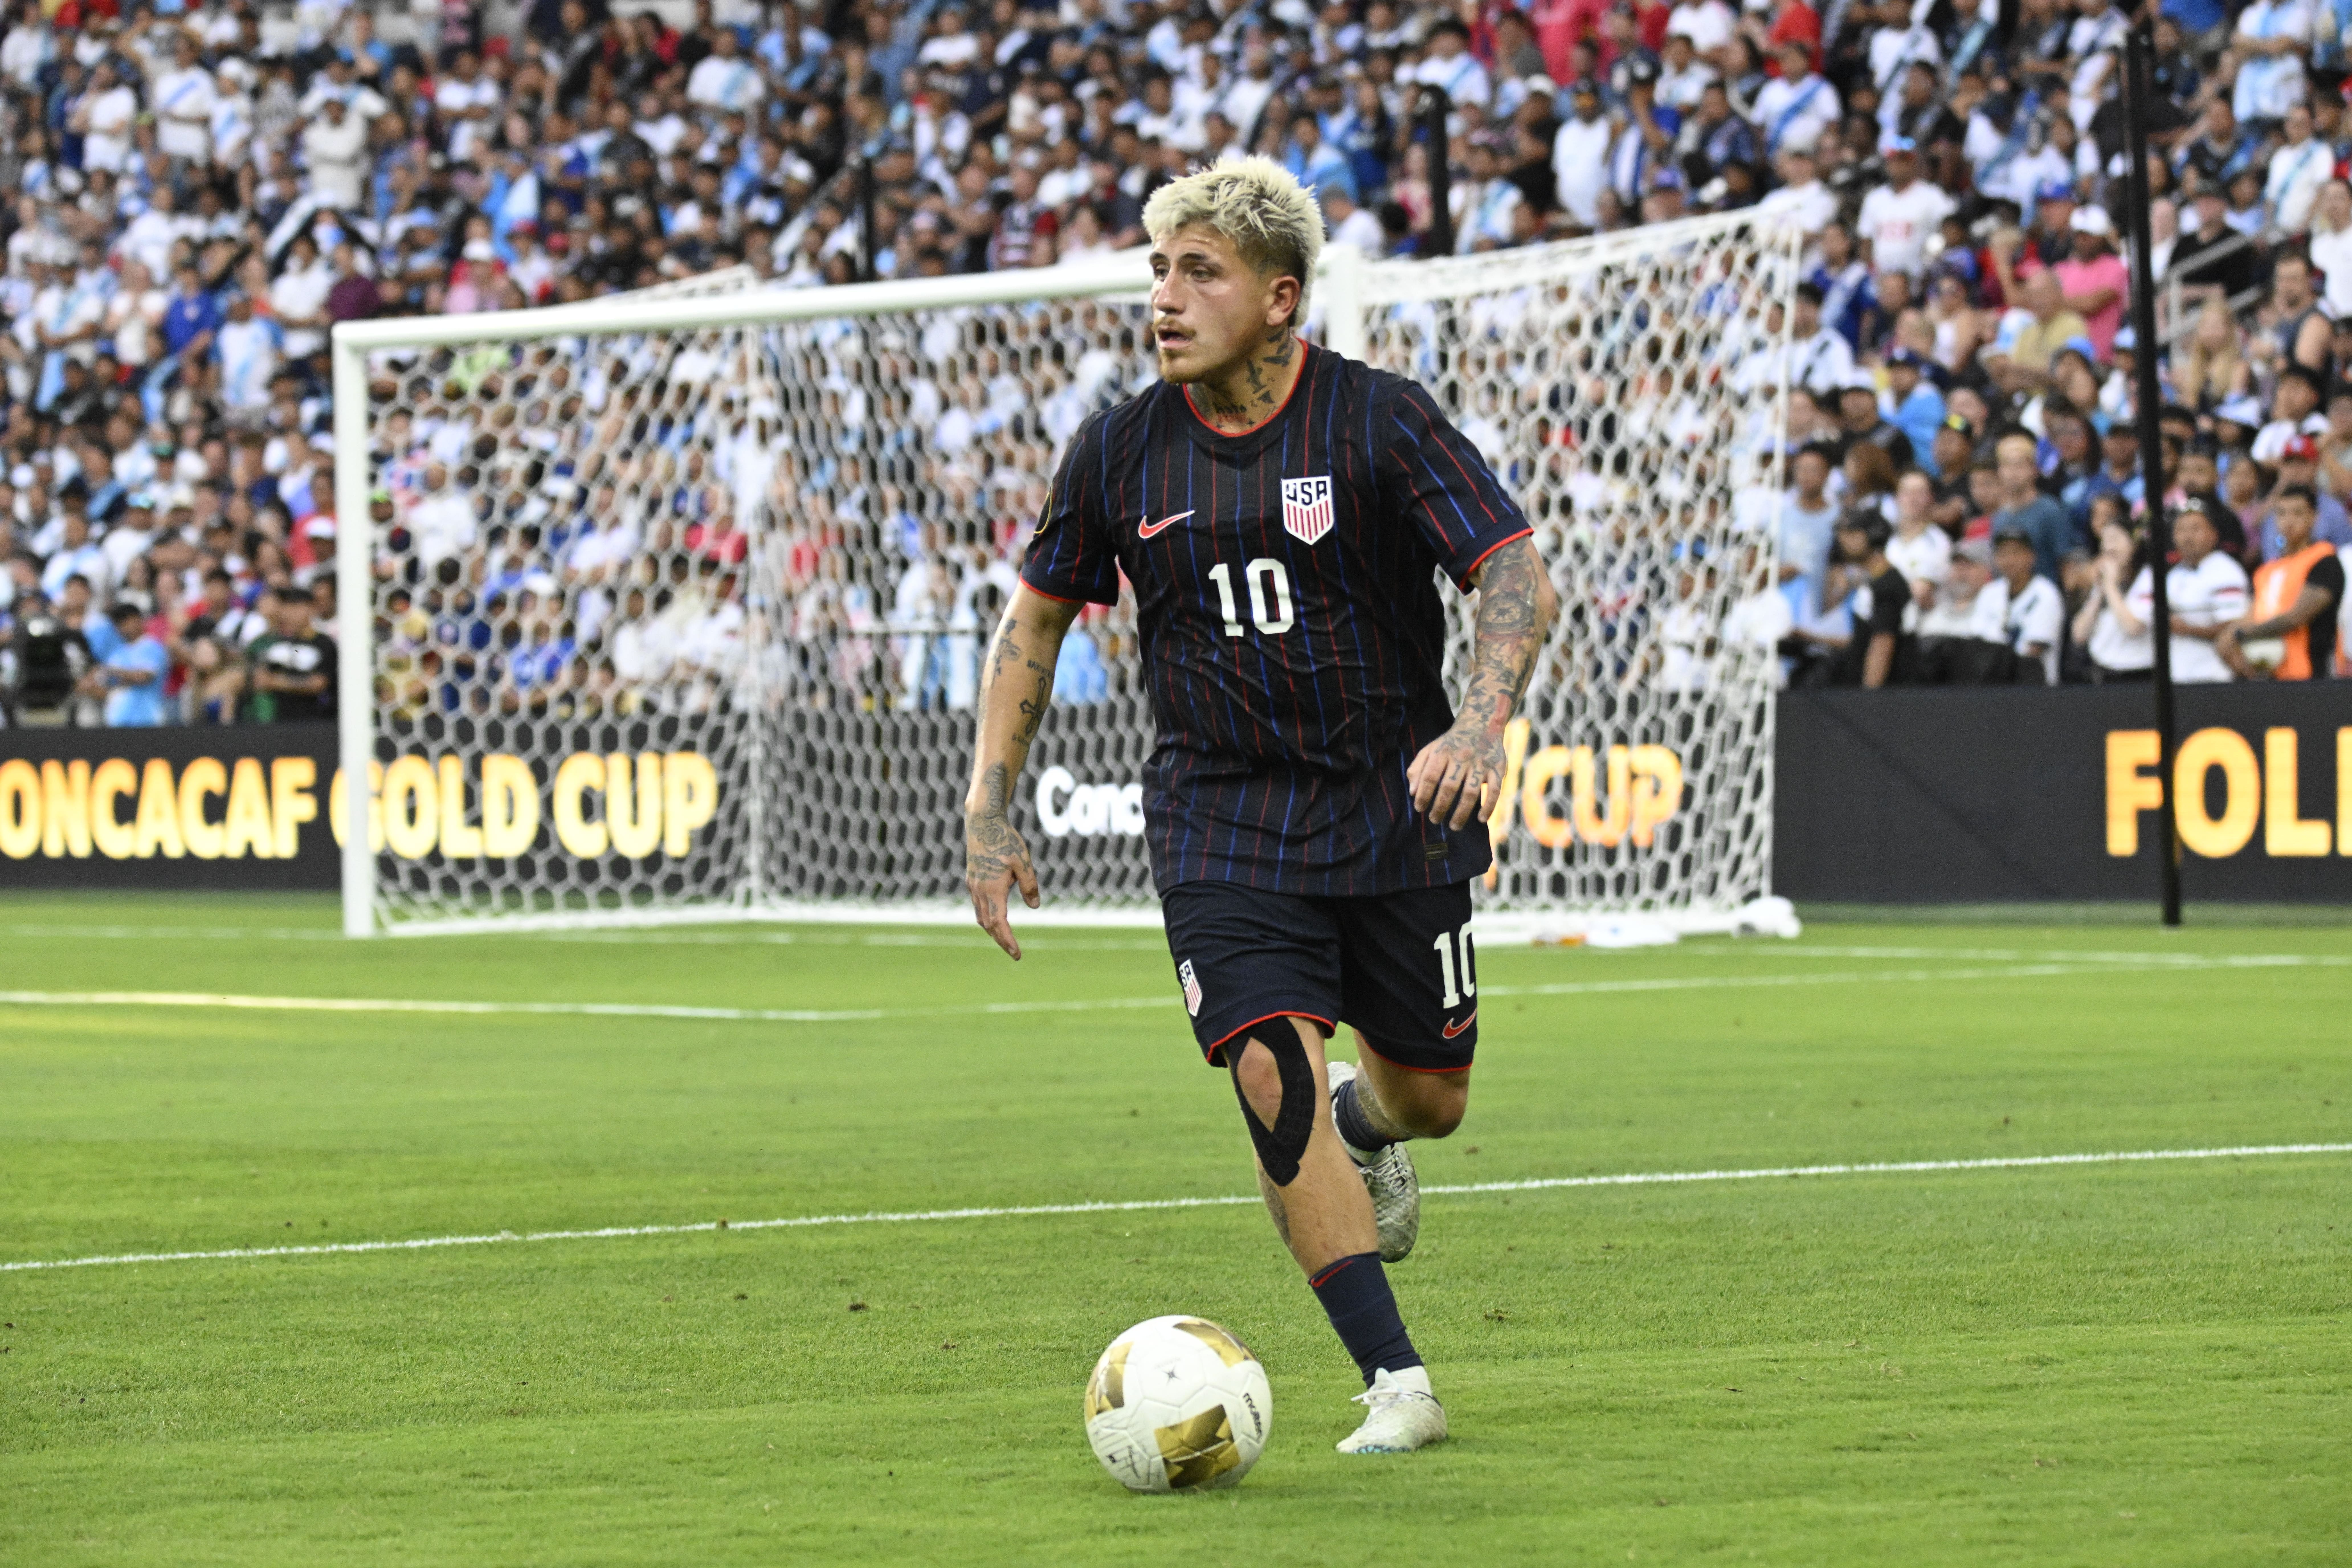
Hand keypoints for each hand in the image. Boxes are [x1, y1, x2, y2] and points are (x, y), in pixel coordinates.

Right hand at [964, 793, 1038, 960]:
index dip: (1008, 940)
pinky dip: (987, 916)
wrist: (982, 822)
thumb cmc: (1005, 840)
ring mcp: (973, 885)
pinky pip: (978, 905)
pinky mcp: (972, 879)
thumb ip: (1030, 886)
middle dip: (1001, 940)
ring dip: (992, 930)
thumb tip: (1035, 907)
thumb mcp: (1023, 862)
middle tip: (1014, 952)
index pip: (999, 923)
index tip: (1017, 954)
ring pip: (981, 916)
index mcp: (992, 889)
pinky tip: (995, 917)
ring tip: (1005, 939)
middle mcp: (979, 890)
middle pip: (988, 924)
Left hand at [1408, 722, 1504, 830]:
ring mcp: (1481, 763)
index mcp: (1443, 751)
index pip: (1430, 777)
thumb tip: (1412, 792)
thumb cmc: (1451, 743)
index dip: (1423, 795)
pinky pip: (1495, 790)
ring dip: (1461, 813)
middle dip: (1440, 807)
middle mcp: (1462, 756)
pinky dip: (1489, 806)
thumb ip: (1417, 768)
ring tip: (1454, 826)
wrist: (1481, 724)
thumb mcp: (1430, 749)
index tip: (1419, 808)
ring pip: (1471, 792)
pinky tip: (1480, 819)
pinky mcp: (1498, 767)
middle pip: (1449, 787)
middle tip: (1434, 820)